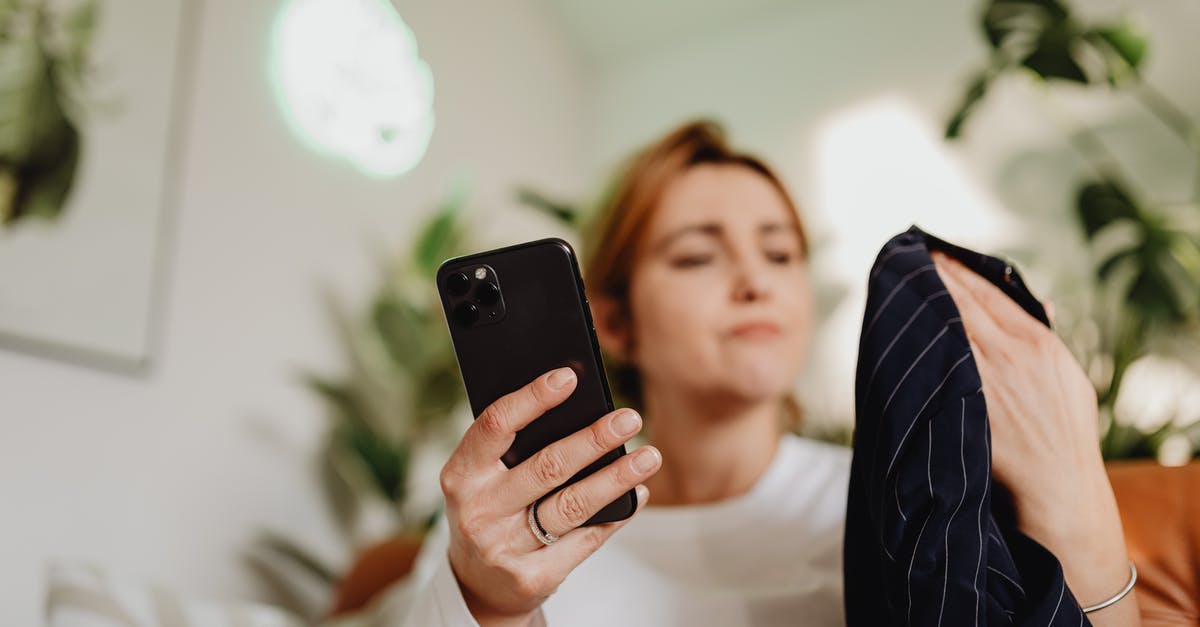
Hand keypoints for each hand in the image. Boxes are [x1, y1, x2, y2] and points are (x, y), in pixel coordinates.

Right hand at [438, 367, 661, 625]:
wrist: (479, 586)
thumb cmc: (491, 510)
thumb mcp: (483, 478)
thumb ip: (515, 447)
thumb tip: (581, 407)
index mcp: (460, 475)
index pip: (495, 426)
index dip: (533, 398)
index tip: (569, 376)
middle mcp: (478, 511)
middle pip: (547, 467)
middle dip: (593, 439)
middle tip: (629, 418)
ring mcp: (503, 548)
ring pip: (572, 505)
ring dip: (616, 478)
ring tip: (649, 456)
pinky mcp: (532, 577)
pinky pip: (584, 540)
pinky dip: (616, 515)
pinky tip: (636, 495)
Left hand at [931, 251, 1138, 623]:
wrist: (1057, 490)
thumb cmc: (1064, 438)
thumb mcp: (1069, 381)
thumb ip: (1048, 342)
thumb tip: (1042, 303)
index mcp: (1040, 343)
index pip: (991, 293)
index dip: (959, 270)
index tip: (934, 253)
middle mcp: (1013, 353)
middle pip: (962, 302)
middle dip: (931, 277)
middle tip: (902, 255)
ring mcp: (986, 377)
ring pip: (944, 325)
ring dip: (918, 301)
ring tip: (893, 280)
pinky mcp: (964, 401)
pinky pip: (933, 361)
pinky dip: (914, 339)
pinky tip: (896, 326)